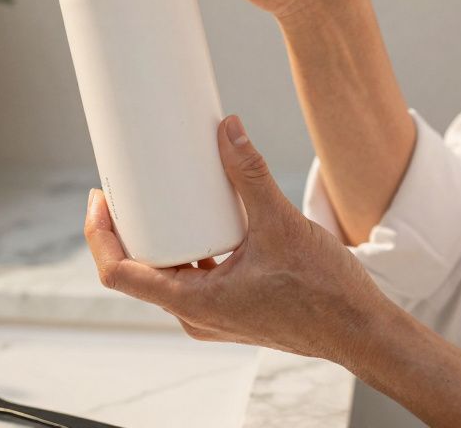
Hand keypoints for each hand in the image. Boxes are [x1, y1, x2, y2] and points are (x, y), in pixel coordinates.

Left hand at [83, 114, 387, 362]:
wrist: (361, 330)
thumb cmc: (324, 294)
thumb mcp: (281, 224)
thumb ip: (251, 174)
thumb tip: (227, 129)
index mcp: (193, 303)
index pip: (119, 273)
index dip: (100, 233)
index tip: (99, 196)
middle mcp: (195, 314)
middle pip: (138, 270)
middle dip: (126, 226)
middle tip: (124, 183)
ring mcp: (212, 314)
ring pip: (166, 272)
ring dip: (156, 235)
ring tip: (154, 193)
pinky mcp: (231, 306)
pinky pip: (193, 274)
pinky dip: (185, 246)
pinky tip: (194, 217)